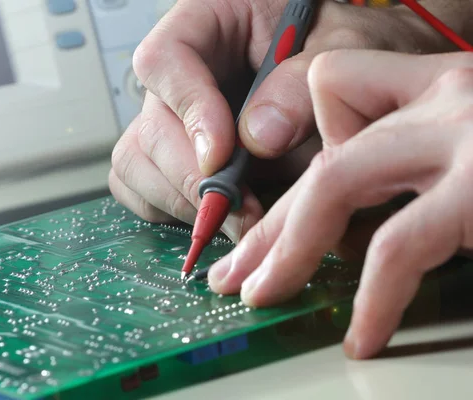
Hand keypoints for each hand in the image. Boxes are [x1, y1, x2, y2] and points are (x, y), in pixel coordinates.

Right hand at [109, 0, 447, 241]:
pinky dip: (173, 212)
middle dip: (190, 177)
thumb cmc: (345, 47)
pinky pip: (144, 189)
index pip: (165, 59)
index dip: (187, 109)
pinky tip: (219, 217)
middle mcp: (183, 75)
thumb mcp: (344, 44)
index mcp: (209, 23)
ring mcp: (177, 120)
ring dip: (180, 201)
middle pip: (150, 126)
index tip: (221, 155)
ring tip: (238, 219)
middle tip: (239, 210)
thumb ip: (305, 81)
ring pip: (137, 163)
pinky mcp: (180, 158)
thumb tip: (257, 138)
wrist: (356, 81)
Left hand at [207, 49, 472, 358]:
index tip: (287, 210)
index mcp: (442, 86)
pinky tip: (362, 334)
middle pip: (322, 155)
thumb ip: (419, 168)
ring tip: (261, 298)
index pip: (335, 94)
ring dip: (288, 249)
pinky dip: (374, 296)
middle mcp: (448, 97)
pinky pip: (400, 244)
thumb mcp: (466, 152)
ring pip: (336, 182)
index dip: (306, 150)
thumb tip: (362, 222)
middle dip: (270, 223)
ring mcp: (468, 135)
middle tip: (236, 272)